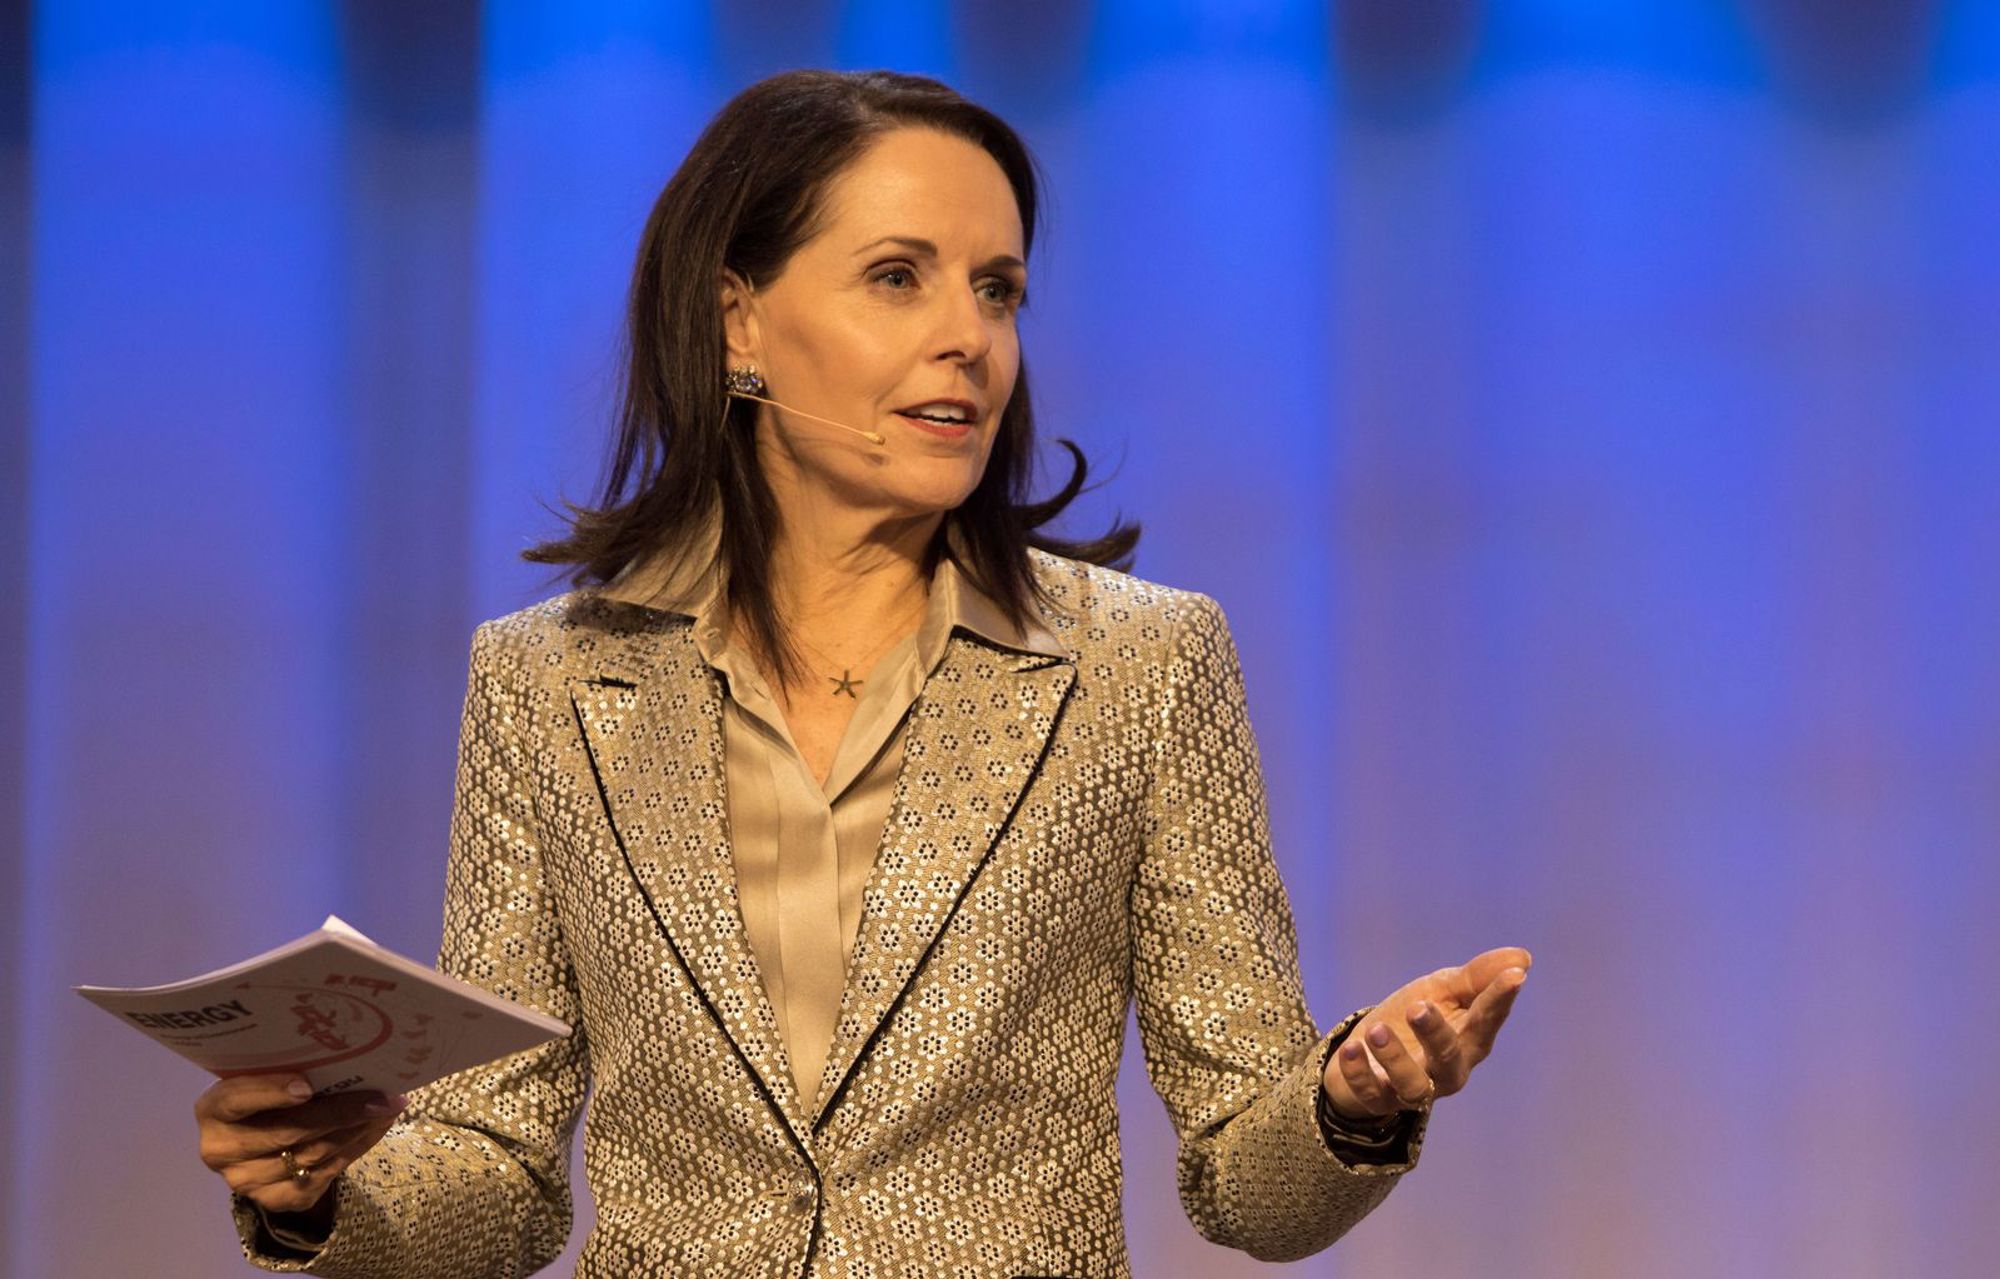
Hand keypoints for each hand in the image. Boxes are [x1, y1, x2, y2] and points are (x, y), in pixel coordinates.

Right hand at [195, 1073, 406, 1214]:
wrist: (259, 1142)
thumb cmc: (266, 1095)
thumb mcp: (264, 1077)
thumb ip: (286, 1070)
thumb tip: (346, 1054)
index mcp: (213, 1110)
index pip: (237, 1099)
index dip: (271, 1092)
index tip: (307, 1085)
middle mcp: (222, 1151)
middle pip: (287, 1132)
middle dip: (340, 1112)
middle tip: (380, 1096)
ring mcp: (247, 1181)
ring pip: (311, 1155)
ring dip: (355, 1130)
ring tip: (386, 1108)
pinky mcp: (274, 1200)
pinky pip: (323, 1177)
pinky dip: (355, 1149)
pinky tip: (375, 1128)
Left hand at [1321, 946, 1531, 1121]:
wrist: (1368, 1048)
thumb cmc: (1414, 1019)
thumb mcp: (1442, 990)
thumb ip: (1477, 977)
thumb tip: (1522, 959)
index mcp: (1469, 1041)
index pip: (1487, 1020)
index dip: (1500, 999)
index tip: (1514, 977)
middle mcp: (1446, 1071)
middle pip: (1448, 1057)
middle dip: (1436, 1034)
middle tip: (1419, 1006)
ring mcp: (1411, 1088)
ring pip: (1412, 1084)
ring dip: (1394, 1057)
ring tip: (1377, 1030)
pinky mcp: (1377, 1098)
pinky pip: (1369, 1092)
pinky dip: (1359, 1073)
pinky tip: (1352, 1049)